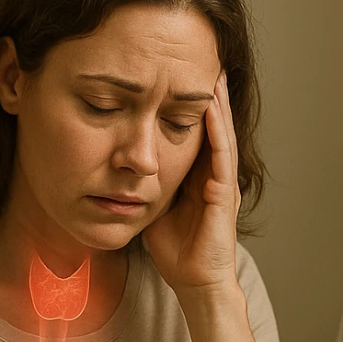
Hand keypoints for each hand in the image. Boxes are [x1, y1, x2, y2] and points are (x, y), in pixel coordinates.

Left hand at [142, 70, 239, 295]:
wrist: (194, 282)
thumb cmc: (175, 251)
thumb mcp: (153, 206)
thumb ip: (143, 183)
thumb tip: (118, 164)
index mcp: (199, 176)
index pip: (197, 131)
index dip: (190, 103)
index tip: (181, 75)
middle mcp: (215, 175)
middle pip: (214, 125)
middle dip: (210, 94)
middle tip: (206, 59)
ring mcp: (223, 183)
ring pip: (222, 134)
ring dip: (218, 103)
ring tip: (214, 72)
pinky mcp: (224, 195)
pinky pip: (221, 155)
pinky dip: (217, 130)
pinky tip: (210, 107)